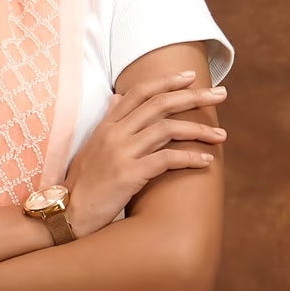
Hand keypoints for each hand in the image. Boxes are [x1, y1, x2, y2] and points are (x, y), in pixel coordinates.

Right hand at [69, 71, 225, 231]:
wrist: (68, 213)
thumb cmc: (84, 183)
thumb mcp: (92, 146)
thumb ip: (109, 121)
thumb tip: (117, 96)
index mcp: (106, 126)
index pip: (140, 92)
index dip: (167, 81)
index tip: (191, 76)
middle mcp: (114, 134)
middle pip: (160, 104)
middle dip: (194, 96)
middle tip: (220, 94)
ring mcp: (121, 153)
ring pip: (167, 128)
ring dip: (199, 130)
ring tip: (221, 135)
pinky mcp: (129, 175)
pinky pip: (167, 159)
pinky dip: (190, 158)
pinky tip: (207, 161)